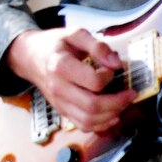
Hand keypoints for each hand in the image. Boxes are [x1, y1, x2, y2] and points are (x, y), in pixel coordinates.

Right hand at [2, 27, 135, 132]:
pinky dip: (102, 125)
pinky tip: (114, 115)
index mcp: (61, 67)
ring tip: (124, 103)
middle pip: (92, 106)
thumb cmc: (56, 45)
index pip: (94, 82)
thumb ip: (98, 46)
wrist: (31, 57)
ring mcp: (59, 103)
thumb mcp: (75, 35)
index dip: (110, 77)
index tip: (113, 69)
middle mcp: (58, 88)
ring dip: (113, 115)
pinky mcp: (63, 111)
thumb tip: (117, 63)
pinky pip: (83, 126)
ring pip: (89, 121)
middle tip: (131, 93)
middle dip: (118, 102)